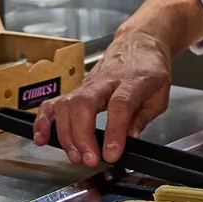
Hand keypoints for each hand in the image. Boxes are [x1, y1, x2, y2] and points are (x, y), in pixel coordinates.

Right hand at [32, 28, 173, 166]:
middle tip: (90, 159)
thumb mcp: (160, 94)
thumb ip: (143, 118)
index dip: (114, 131)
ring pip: (66, 105)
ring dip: (66, 135)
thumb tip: (129, 141)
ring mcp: (87, 83)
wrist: (138, 42)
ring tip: (76, 156)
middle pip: (84, 105)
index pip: (120, 105)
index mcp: (133, 80)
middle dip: (82, 136)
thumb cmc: (150, 68)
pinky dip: (43, 121)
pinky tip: (42, 138)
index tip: (111, 154)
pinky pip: (53, 103)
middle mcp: (105, 80)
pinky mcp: (75, 88)